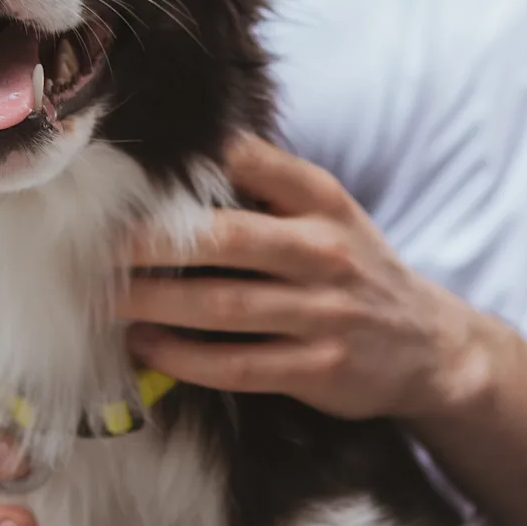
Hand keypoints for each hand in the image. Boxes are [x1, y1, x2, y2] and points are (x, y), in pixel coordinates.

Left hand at [120, 134, 494, 421]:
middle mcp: (325, 251)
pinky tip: (145, 347)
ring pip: (222, 306)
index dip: (186, 165)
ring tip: (106, 300)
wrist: (431, 346)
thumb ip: (266, 185)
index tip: (124, 174)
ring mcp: (325, 313)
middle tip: (95, 248)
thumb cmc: (356, 270)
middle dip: (150, 244)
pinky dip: (183, 357)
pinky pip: (237, 365)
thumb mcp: (328, 213)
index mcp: (321, 200)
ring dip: (154, 303)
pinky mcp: (319, 368)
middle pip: (223, 239)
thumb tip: (178, 156)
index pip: (249, 163)